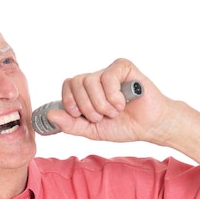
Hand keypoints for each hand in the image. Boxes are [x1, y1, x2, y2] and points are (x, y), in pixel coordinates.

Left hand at [46, 58, 175, 143]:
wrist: (149, 127)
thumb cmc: (123, 126)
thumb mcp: (92, 131)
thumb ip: (71, 124)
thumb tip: (51, 115)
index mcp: (86, 91)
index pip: (68, 85)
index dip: (69, 100)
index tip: (79, 115)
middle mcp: (96, 79)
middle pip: (76, 82)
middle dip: (86, 106)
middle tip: (101, 117)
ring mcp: (109, 72)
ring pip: (90, 81)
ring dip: (101, 104)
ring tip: (114, 111)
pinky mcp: (124, 67)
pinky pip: (108, 76)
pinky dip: (112, 95)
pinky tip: (122, 103)